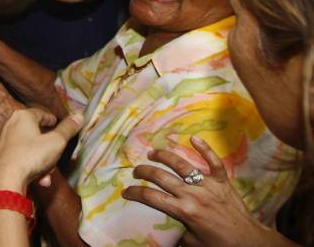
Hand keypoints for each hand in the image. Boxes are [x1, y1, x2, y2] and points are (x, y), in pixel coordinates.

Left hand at [0, 109, 82, 192]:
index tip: (59, 125)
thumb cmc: (32, 156)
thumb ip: (68, 129)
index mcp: (22, 116)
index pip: (41, 113)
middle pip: (35, 133)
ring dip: (42, 161)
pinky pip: (20, 157)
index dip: (52, 120)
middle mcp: (9, 124)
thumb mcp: (56, 142)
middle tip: (57, 156)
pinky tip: (39, 179)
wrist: (6, 179)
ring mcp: (3, 140)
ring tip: (48, 174)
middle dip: (49, 147)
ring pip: (29, 148)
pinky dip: (30, 166)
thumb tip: (79, 116)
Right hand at [122, 136, 270, 246]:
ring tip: (152, 153)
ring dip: (164, 157)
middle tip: (136, 171)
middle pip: (162, 177)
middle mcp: (193, 194)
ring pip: (182, 165)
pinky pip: (213, 162)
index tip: (126, 192)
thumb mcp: (192, 243)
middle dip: (144, 172)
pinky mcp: (222, 181)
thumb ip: (176, 231)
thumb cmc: (219, 244)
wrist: (249, 242)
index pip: (152, 198)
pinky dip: (204, 148)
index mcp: (184, 211)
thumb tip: (163, 225)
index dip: (136, 193)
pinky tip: (193, 138)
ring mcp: (208, 185)